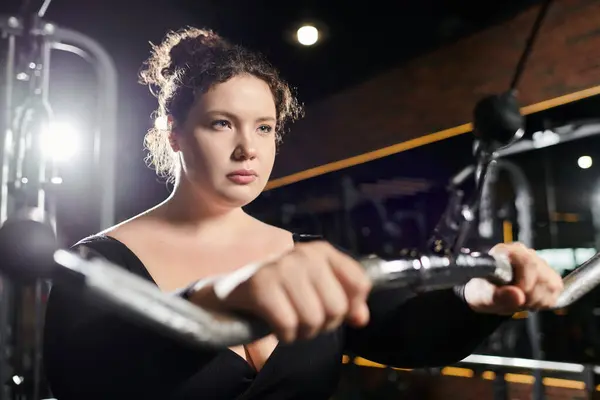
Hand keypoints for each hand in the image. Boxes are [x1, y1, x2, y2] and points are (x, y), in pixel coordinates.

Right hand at [190, 241, 371, 342]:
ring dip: (302, 332)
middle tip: (304, 318)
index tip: (331, 310)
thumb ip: (346, 301)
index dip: (351, 307)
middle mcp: (303, 254)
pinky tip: (275, 326)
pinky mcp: (260, 286)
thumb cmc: (282, 292)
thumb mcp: (317, 290)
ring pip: (314, 319)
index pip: (359, 284)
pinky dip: (285, 336)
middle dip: (323, 324)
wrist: (234, 292)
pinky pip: (289, 326)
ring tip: (289, 322)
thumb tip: (362, 318)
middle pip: (337, 307)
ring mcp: (281, 268)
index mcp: (321, 251)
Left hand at [464, 242, 563, 314]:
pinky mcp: (550, 276)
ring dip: (536, 300)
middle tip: (514, 301)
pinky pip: (556, 292)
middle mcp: (526, 253)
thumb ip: (497, 296)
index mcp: (507, 252)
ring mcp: (540, 264)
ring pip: (552, 284)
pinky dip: (543, 302)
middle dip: (530, 295)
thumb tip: (517, 295)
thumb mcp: (482, 296)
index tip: (516, 296)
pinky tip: (528, 300)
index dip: (525, 284)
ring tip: (519, 300)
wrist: (487, 295)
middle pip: (542, 275)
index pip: (528, 262)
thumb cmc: (482, 291)